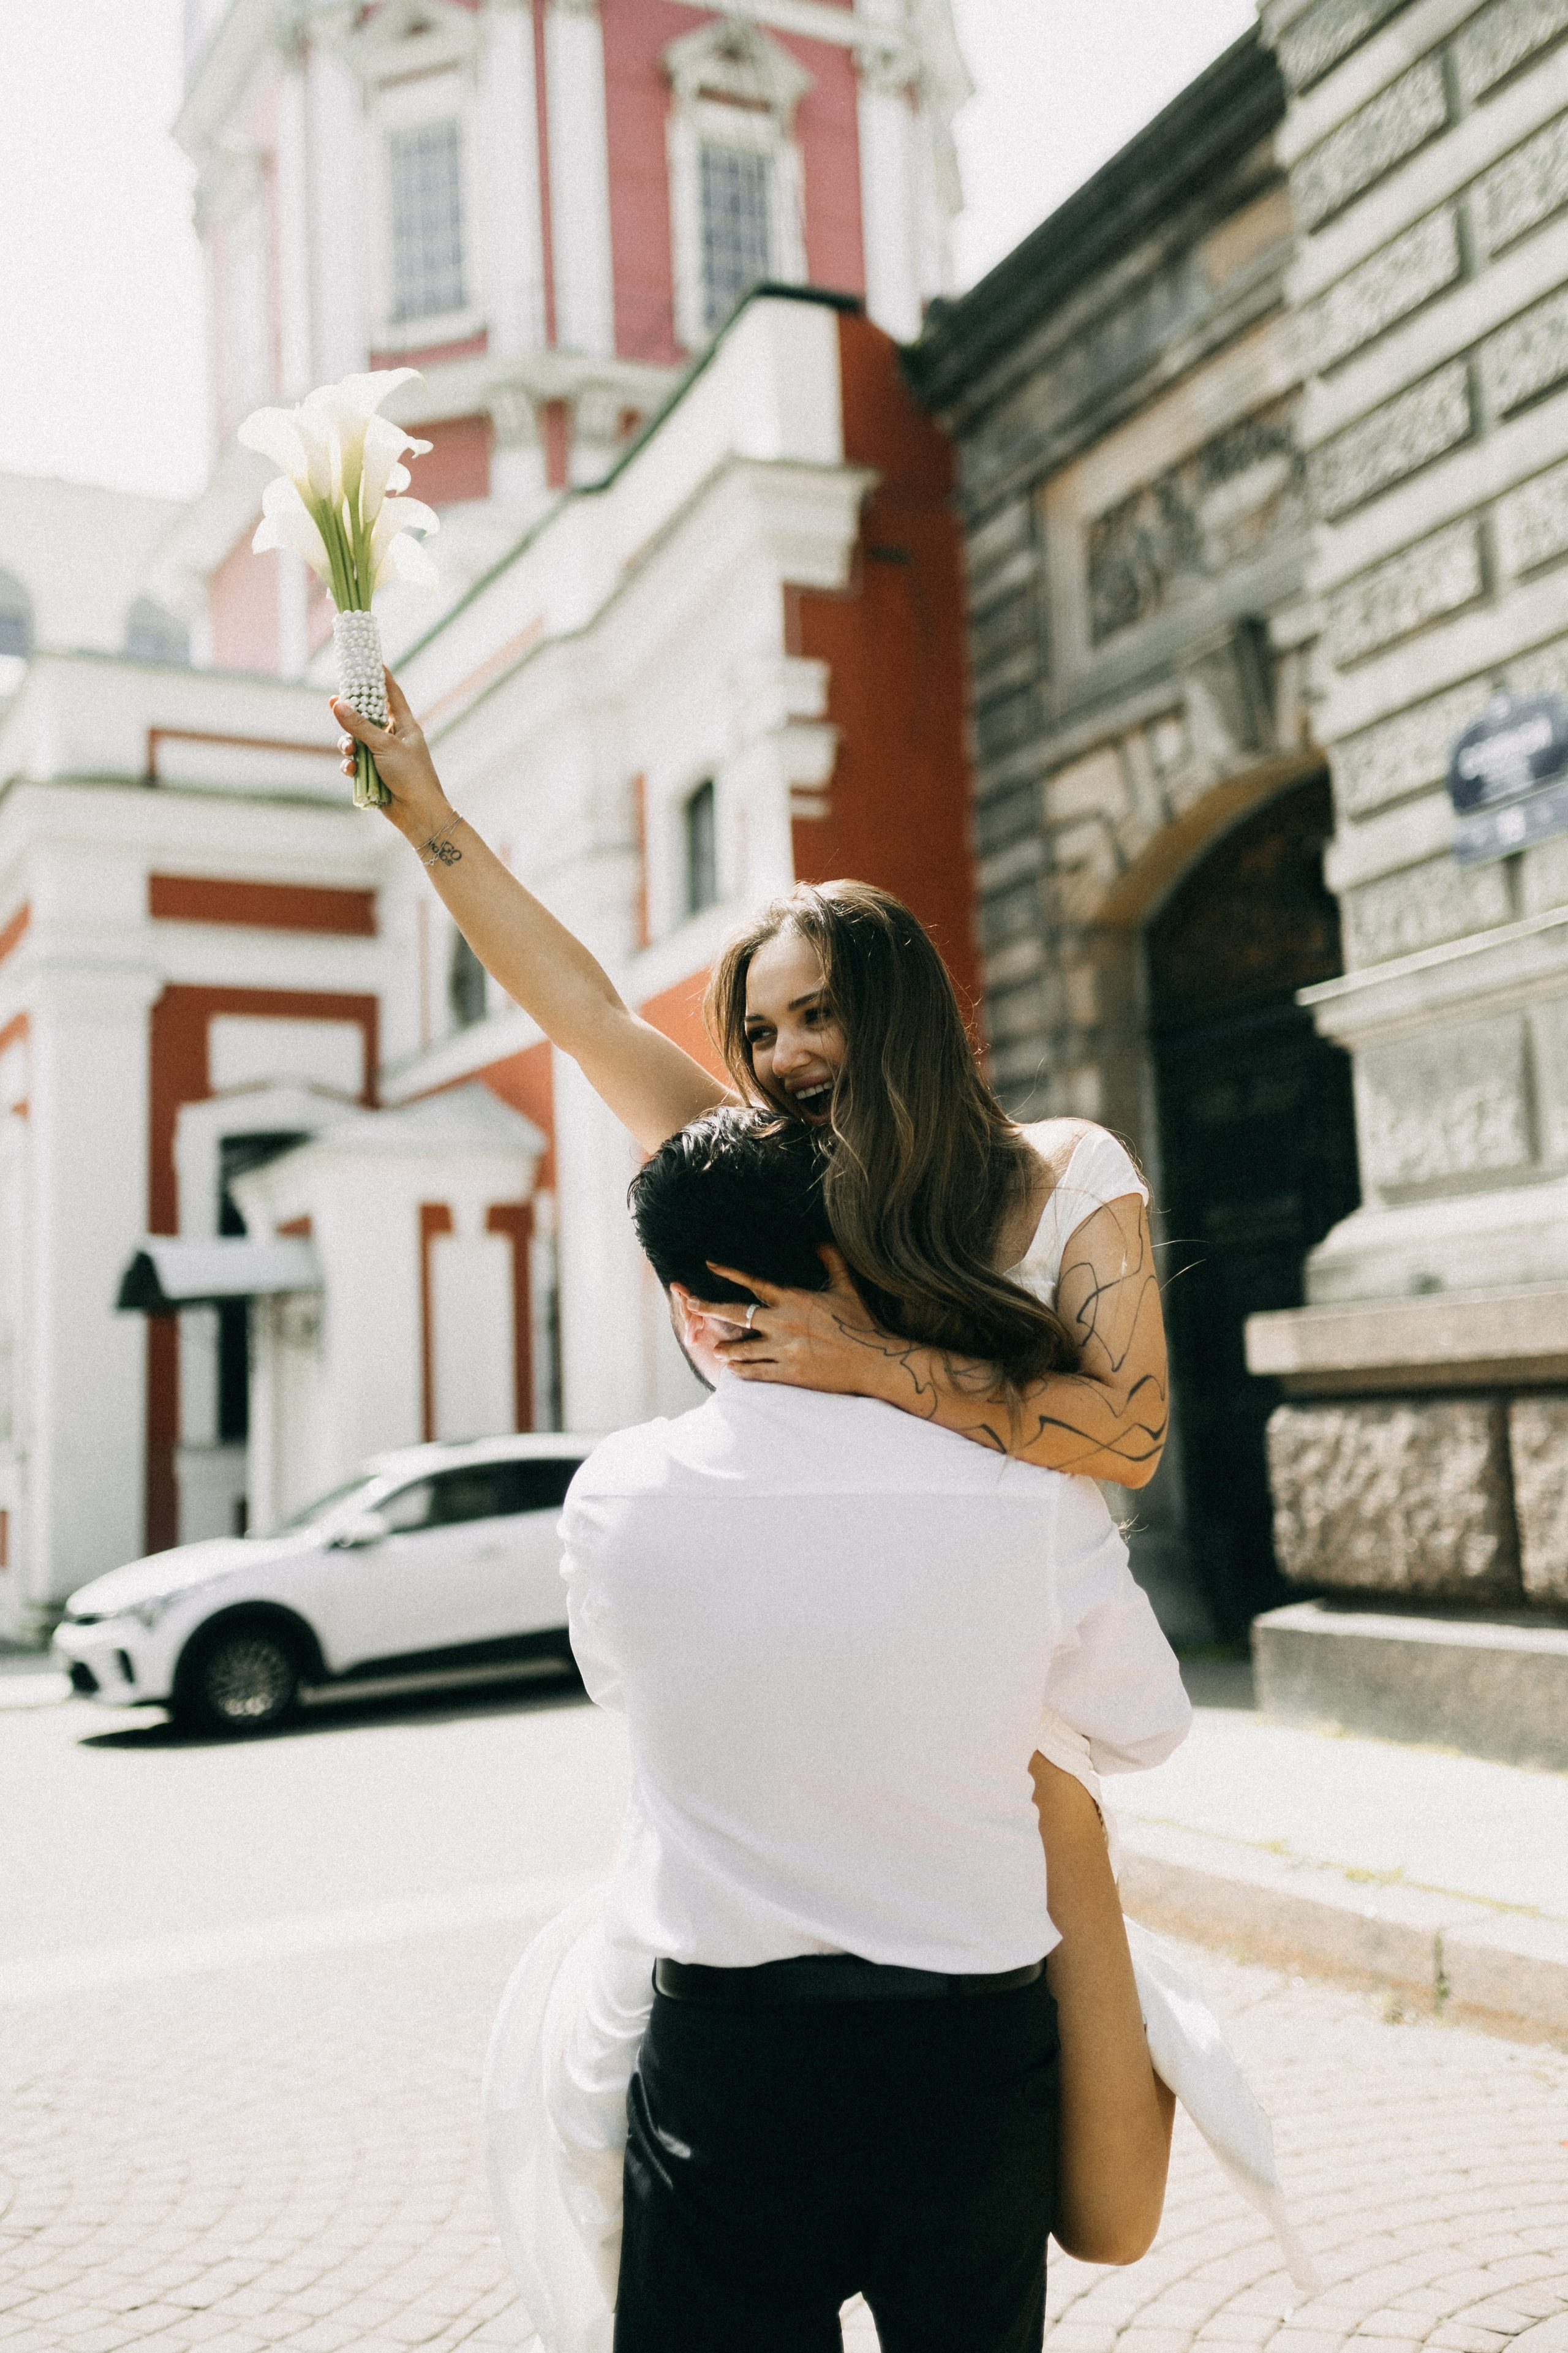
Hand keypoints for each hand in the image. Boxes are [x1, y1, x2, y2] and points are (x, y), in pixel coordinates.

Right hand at [331, 669, 449, 840]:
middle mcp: (394, 738)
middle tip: (334, 702)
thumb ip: (359, 725)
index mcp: (405, 726)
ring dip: (348, 745)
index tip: (370, 661)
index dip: (382, 678)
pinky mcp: (373, 774)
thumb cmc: (410, 775)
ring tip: (348, 751)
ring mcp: (383, 756)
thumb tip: (336, 703)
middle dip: (351, 714)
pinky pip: (355, 763)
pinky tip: (351, 771)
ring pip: (356, 741)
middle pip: (367, 716)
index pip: (392, 695)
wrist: (418, 814)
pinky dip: (350, 766)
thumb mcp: (384, 745)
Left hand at [686, 1248, 902, 1398]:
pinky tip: (733, 1371)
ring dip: (725, 1349)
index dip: (728, 1273)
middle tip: (690, 1305)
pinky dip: (741, 1371)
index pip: (752, 1282)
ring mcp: (782, 1349)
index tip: (709, 1266)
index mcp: (793, 1299)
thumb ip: (832, 1262)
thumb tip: (822, 1241)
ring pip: (740, 1348)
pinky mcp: (788, 1373)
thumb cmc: (860, 1324)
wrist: (874, 1360)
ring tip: (716, 1350)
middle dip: (708, 1308)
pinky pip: (755, 1372)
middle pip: (735, 1313)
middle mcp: (782, 1322)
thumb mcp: (846, 1288)